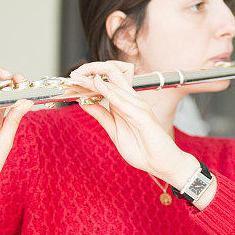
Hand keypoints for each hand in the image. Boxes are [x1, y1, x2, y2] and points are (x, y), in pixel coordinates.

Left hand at [69, 61, 197, 186]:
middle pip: (112, 74)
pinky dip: (108, 92)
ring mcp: (139, 107)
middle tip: (73, 75)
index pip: (109, 80)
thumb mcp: (114, 130)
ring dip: (94, 79)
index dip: (90, 76)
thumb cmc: (143, 149)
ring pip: (115, 83)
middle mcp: (133, 100)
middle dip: (91, 69)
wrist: (161, 164)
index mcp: (126, 103)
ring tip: (77, 78)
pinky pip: (123, 101)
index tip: (72, 79)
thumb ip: (101, 115)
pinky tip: (97, 86)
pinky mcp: (143, 117)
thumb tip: (84, 101)